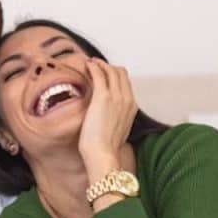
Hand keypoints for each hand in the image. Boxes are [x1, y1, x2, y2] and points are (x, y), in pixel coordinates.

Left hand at [78, 59, 137, 181]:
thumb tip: (108, 116)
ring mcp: (117, 96)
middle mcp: (127, 99)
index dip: (115, 75)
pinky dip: (93, 66)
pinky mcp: (103, 96)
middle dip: (108, 66)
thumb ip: (116, 119)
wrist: (103, 154)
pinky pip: (100, 73)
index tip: (104, 73)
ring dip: (100, 64)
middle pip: (121, 73)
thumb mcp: (117, 131)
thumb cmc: (106, 148)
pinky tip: (86, 65)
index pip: (126, 83)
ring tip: (89, 63)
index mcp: (132, 107)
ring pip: (111, 70)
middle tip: (95, 65)